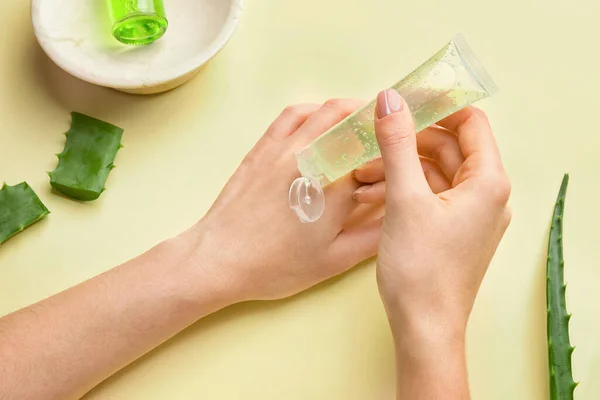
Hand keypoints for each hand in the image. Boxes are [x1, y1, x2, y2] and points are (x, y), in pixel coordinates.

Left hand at [188, 99, 381, 301]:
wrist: (220, 259)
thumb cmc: (276, 265)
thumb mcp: (335, 260)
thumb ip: (375, 236)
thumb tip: (400, 215)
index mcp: (335, 184)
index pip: (377, 153)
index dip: (394, 153)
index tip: (406, 153)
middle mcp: (312, 155)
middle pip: (355, 120)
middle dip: (377, 122)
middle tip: (390, 132)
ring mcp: (284, 147)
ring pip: (326, 111)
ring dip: (350, 110)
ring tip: (362, 122)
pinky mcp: (263, 147)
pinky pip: (293, 114)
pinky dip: (314, 110)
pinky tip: (321, 120)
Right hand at [354, 89, 510, 333]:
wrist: (424, 327)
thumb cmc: (421, 269)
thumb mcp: (404, 198)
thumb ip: (396, 145)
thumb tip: (390, 99)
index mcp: (487, 182)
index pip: (470, 123)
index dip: (439, 105)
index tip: (405, 98)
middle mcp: (487, 196)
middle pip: (449, 147)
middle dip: (408, 140)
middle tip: (373, 136)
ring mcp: (471, 215)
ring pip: (436, 172)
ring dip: (401, 165)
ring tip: (362, 171)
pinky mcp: (454, 231)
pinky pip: (431, 195)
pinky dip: (404, 188)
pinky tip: (372, 192)